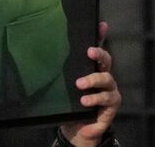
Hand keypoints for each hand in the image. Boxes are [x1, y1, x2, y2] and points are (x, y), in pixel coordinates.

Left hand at [59, 22, 120, 146]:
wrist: (77, 128)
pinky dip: (95, 106)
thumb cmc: (71, 104)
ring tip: (81, 89)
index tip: (101, 25)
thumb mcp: (64, 87)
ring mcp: (110, 92)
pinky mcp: (110, 108)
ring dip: (94, 84)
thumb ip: (61, 74)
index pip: (97, 51)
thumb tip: (43, 57)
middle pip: (106, 61)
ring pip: (107, 82)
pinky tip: (85, 109)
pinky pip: (105, 104)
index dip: (101, 37)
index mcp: (93, 70)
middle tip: (89, 52)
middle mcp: (104, 78)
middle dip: (99, 55)